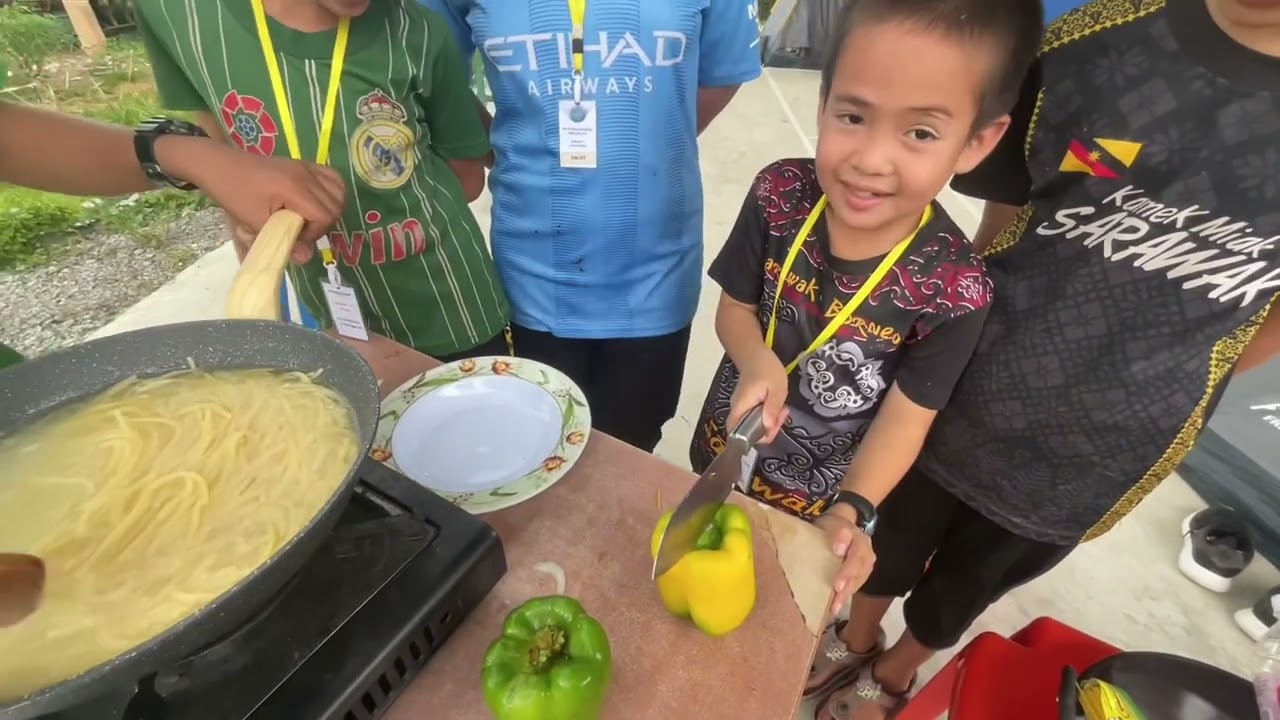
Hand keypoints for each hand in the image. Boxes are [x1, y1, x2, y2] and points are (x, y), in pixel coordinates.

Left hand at [160, 136, 344, 262]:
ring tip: (309, 217)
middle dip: (322, 224)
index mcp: (295, 188)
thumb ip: (283, 239)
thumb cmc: (233, 193)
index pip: (325, 215)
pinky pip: (332, 176)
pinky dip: (332, 191)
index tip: (295, 237)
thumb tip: (307, 258)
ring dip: (330, 208)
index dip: (315, 232)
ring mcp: (307, 167)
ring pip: (339, 190)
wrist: (219, 165)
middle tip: (299, 231)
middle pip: (336, 205)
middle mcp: (307, 175)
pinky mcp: (303, 164)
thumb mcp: (254, 220)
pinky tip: (316, 201)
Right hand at [728, 348, 788, 442]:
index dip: (756, 437)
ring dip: (770, 422)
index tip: (773, 426)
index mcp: (742, 407)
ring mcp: (742, 407)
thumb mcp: (776, 388)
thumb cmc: (766, 367)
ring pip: (753, 425)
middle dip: (768, 430)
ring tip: (782, 409)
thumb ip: (772, 408)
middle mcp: (738, 410)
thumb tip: (768, 427)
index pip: (739, 434)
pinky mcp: (747, 404)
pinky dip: (768, 415)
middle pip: (748, 432)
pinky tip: (777, 406)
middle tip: (782, 415)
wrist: (754, 353)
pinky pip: (756, 416)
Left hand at [815, 503, 874, 615]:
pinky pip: (854, 586)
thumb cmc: (834, 526)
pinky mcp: (860, 575)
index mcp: (861, 541)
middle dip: (847, 588)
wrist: (841, 525)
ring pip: (857, 582)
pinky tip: (835, 607)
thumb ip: (839, 533)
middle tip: (836, 601)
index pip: (857, 557)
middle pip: (858, 573)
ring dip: (846, 596)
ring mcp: (865, 567)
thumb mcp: (834, 523)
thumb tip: (839, 549)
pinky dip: (845, 596)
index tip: (837, 585)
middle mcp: (867, 556)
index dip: (848, 572)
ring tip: (834, 609)